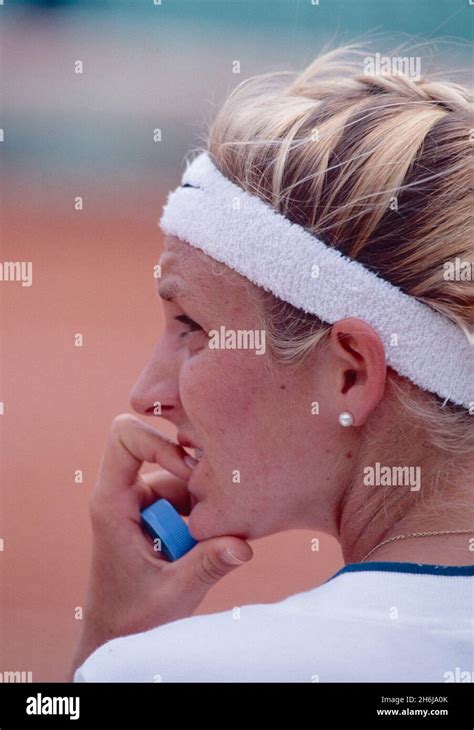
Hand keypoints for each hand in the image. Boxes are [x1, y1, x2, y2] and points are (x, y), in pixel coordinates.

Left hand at [68, 414, 252, 678]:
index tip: (189, 472)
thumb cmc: (133, 618)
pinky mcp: (154, 514)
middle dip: (192, 474)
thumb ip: (207, 565)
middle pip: (160, 451)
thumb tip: (245, 545)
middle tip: (216, 503)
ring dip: (200, 499)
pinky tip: (212, 538)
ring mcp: (139, 503)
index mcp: (112, 503)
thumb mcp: (174, 593)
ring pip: (177, 477)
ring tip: (216, 531)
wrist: (117, 636)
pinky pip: (183, 497)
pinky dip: (201, 512)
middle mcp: (123, 495)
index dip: (159, 442)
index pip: (124, 438)